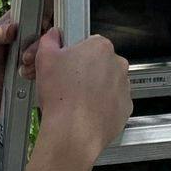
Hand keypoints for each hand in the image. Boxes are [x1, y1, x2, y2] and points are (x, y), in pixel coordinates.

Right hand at [32, 27, 129, 165]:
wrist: (73, 132)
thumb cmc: (62, 97)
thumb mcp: (45, 59)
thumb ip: (49, 41)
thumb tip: (52, 37)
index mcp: (100, 47)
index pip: (89, 43)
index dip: (74, 54)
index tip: (65, 63)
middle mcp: (117, 65)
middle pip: (99, 63)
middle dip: (84, 72)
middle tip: (66, 84)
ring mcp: (124, 88)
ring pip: (107, 83)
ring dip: (93, 89)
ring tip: (74, 101)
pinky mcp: (125, 109)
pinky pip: (112, 103)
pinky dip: (101, 106)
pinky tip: (84, 112)